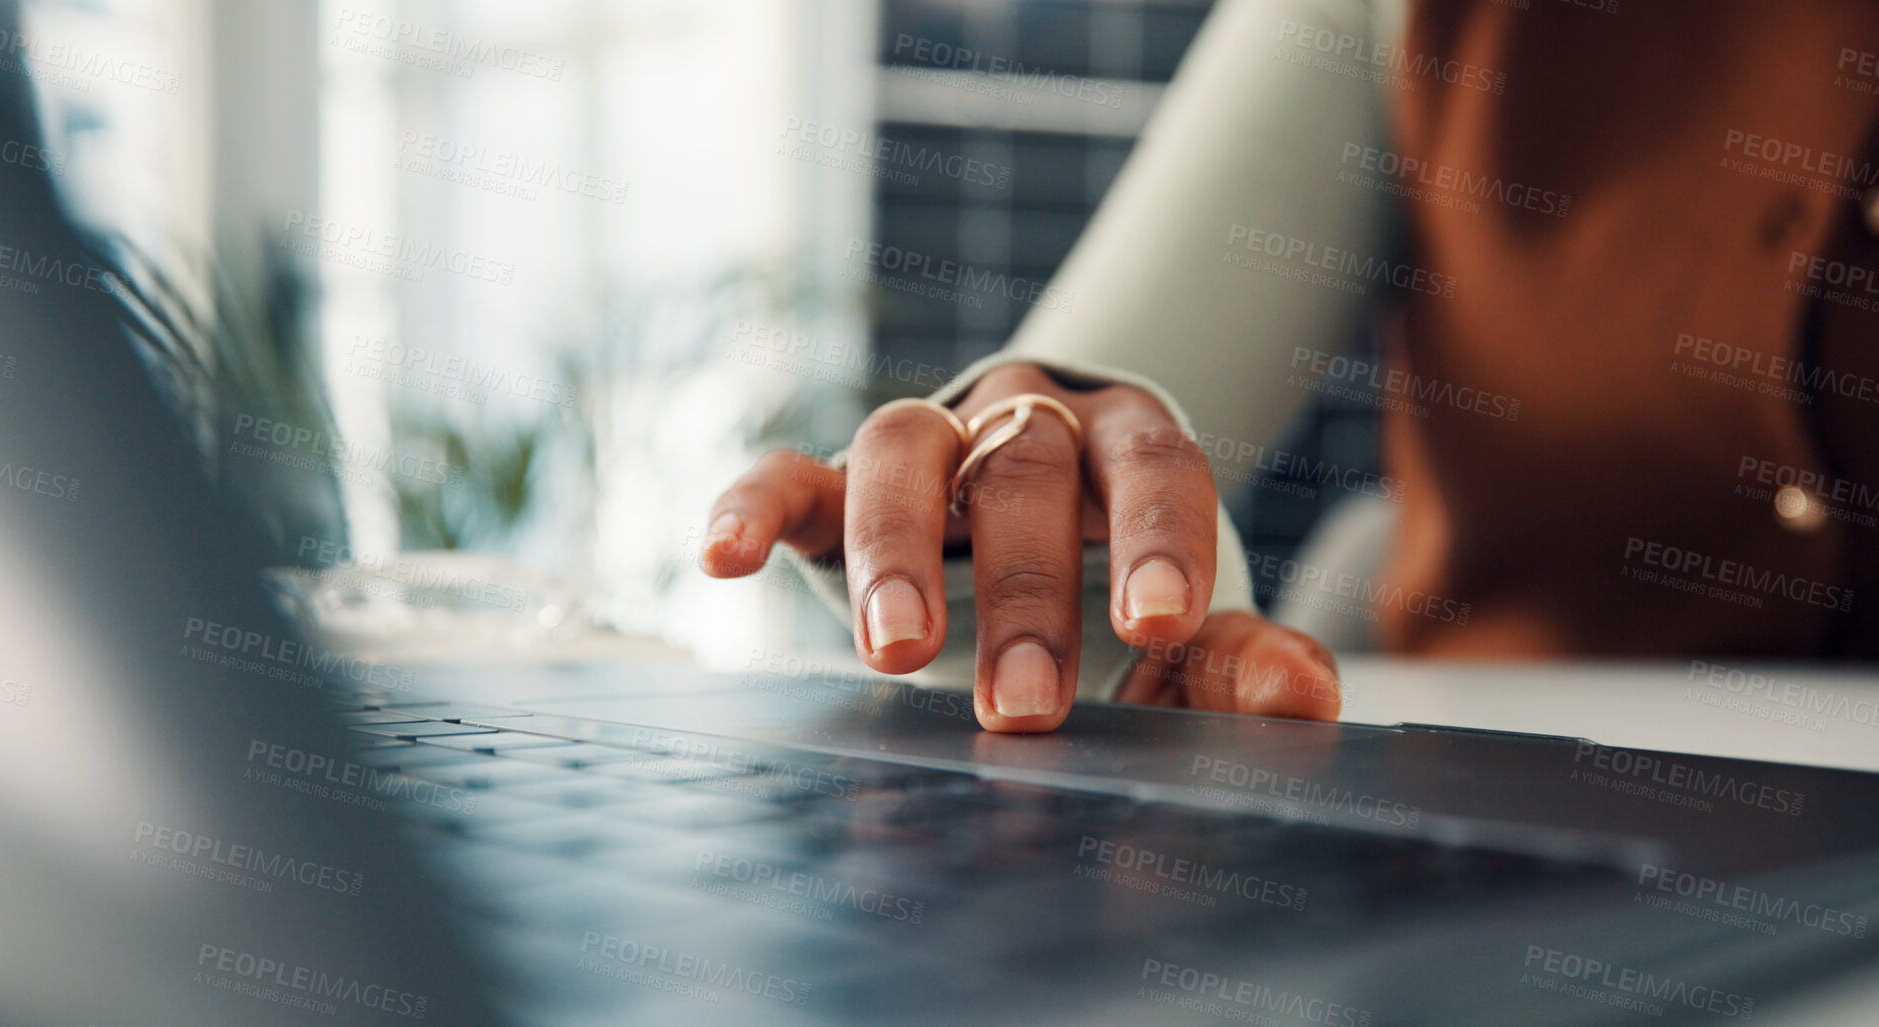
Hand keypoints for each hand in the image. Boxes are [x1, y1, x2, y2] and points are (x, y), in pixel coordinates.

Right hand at [699, 362, 1341, 731]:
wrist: (1014, 533)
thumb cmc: (1104, 587)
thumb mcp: (1173, 629)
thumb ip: (1233, 661)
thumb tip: (1308, 695)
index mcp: (1127, 443)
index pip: (1156, 465)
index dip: (1157, 538)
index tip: (1156, 628)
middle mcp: (1024, 419)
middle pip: (1026, 465)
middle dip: (1029, 587)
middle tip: (1026, 706)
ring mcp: (923, 442)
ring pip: (901, 449)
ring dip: (898, 548)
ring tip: (892, 650)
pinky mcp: (832, 483)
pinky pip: (785, 472)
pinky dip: (751, 505)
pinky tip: (720, 559)